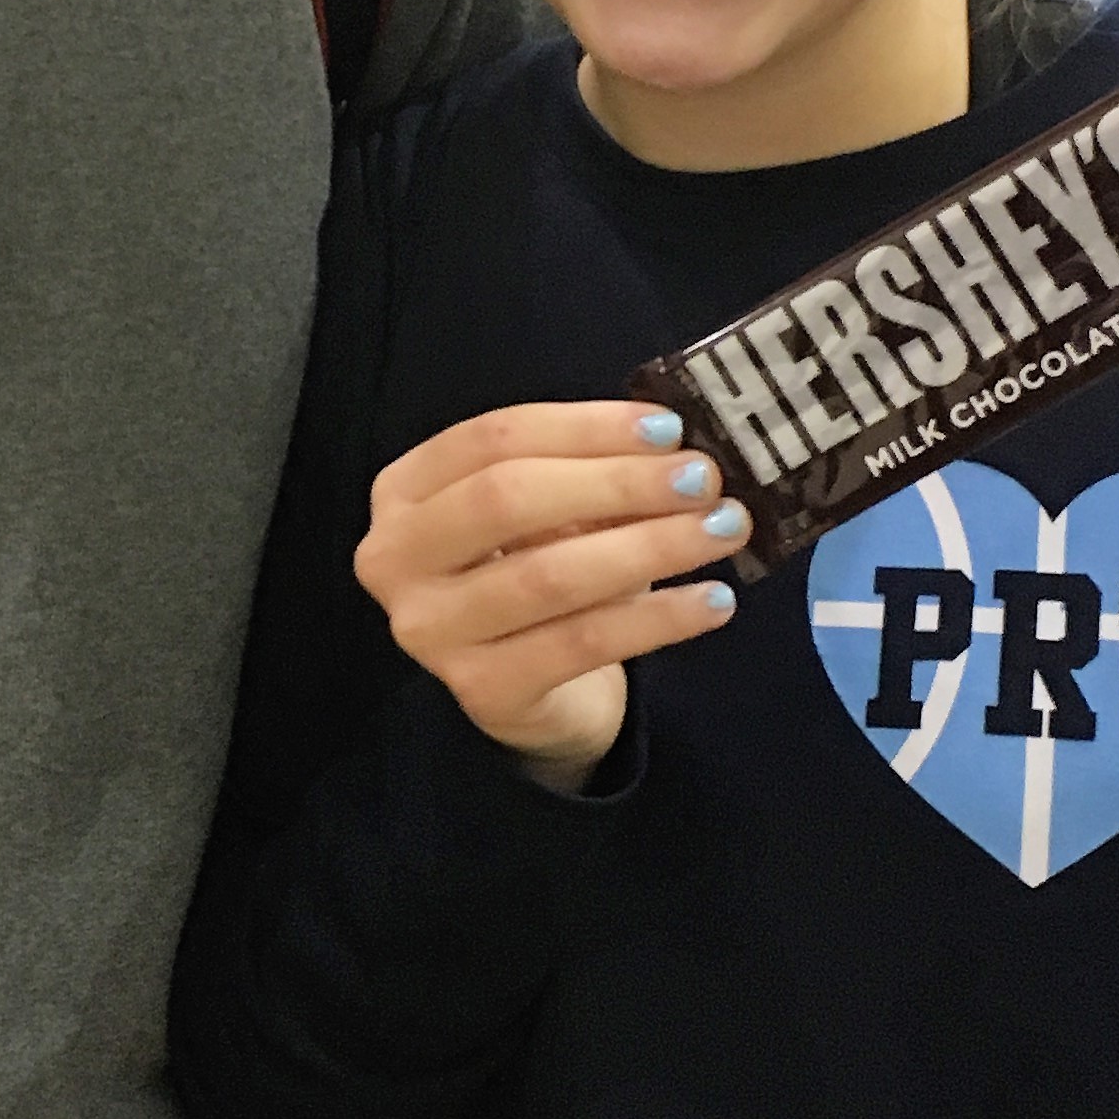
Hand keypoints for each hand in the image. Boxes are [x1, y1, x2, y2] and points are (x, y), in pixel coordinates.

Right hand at [358, 401, 743, 783]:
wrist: (534, 693)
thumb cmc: (539, 572)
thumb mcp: (552, 512)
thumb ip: (590, 470)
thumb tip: (677, 445)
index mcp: (405, 491)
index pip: (492, 439)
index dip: (584, 426)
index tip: (669, 427)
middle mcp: (396, 559)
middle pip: (507, 498)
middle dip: (616, 482)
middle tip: (702, 480)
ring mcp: (430, 632)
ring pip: (547, 576)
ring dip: (649, 546)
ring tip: (723, 530)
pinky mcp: (482, 691)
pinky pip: (580, 643)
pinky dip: (658, 619)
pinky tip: (713, 600)